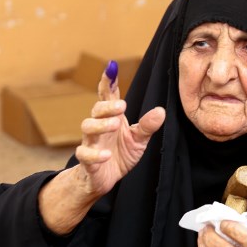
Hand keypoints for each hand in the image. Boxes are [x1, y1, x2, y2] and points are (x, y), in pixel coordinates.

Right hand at [75, 68, 165, 196]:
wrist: (105, 179)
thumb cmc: (120, 154)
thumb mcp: (138, 139)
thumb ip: (147, 125)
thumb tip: (161, 111)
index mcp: (111, 117)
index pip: (107, 96)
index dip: (108, 81)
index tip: (111, 67)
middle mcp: (99, 127)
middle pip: (97, 109)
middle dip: (108, 106)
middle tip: (123, 106)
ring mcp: (91, 142)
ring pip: (87, 127)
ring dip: (101, 125)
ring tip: (115, 125)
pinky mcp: (87, 161)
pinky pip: (85, 154)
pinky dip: (95, 154)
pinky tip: (106, 155)